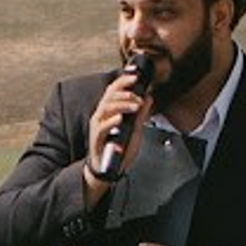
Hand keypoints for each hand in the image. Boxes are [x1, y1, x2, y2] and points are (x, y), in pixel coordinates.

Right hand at [85, 67, 150, 188]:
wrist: (109, 170)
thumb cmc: (119, 149)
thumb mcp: (135, 129)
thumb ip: (141, 114)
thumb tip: (149, 98)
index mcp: (109, 111)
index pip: (113, 90)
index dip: (123, 81)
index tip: (135, 76)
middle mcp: (101, 115)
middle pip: (109, 96)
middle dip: (125, 92)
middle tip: (139, 97)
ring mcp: (98, 126)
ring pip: (106, 108)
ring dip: (122, 104)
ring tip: (135, 106)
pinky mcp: (96, 138)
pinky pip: (102, 127)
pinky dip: (111, 121)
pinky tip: (120, 118)